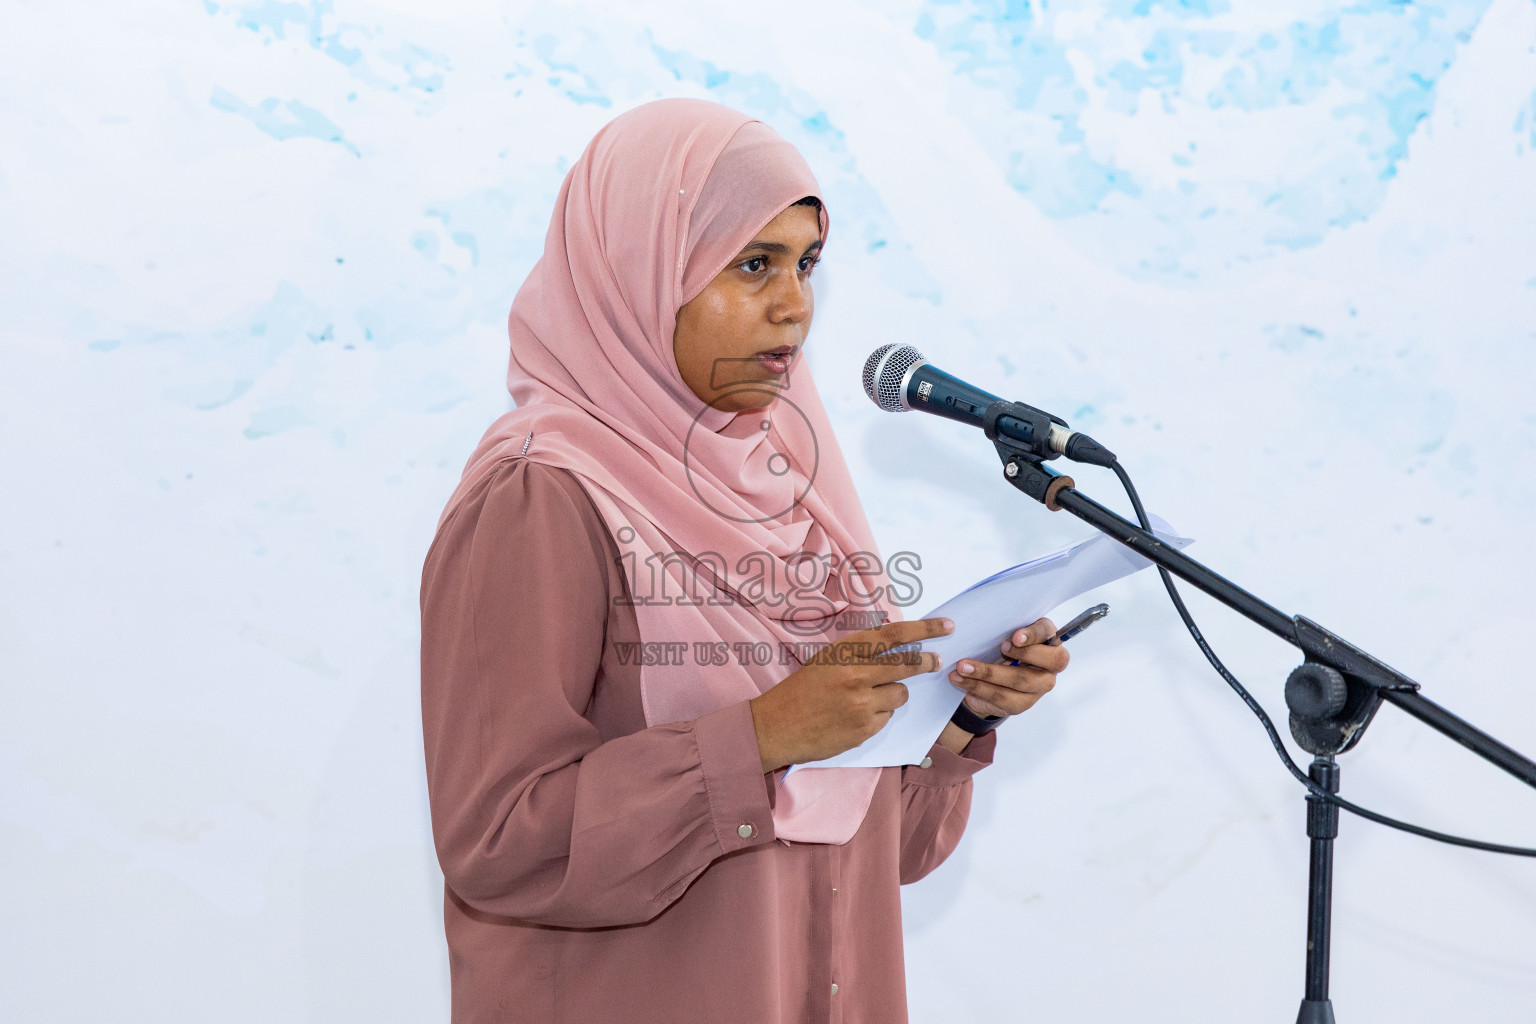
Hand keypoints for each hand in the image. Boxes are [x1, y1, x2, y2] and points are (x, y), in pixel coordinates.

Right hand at [749, 617, 951, 772]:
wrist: (775, 726)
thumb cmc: (800, 690)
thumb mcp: (826, 659)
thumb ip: (859, 653)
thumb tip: (897, 645)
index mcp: (845, 651)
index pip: (894, 634)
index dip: (925, 628)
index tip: (946, 626)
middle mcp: (856, 674)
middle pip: (907, 664)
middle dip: (927, 662)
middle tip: (937, 661)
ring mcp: (861, 704)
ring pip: (900, 694)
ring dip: (893, 695)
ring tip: (868, 698)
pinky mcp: (863, 729)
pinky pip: (886, 718)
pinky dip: (877, 716)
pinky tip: (854, 717)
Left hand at [948, 616, 1068, 720]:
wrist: (988, 678)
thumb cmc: (998, 647)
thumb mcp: (1001, 633)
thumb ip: (1002, 626)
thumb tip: (983, 616)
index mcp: (1047, 639)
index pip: (1047, 633)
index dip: (1034, 635)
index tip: (1016, 637)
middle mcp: (1050, 665)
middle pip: (1048, 661)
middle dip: (1023, 654)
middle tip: (1000, 648)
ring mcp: (1039, 686)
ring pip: (1020, 681)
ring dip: (988, 672)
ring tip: (962, 666)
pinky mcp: (1022, 703)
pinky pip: (1002, 697)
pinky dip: (978, 687)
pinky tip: (960, 679)